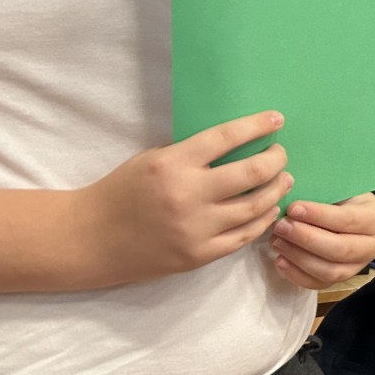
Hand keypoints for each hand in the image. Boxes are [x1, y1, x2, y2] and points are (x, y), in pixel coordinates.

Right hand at [76, 110, 292, 284]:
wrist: (90, 239)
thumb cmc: (121, 192)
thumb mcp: (150, 158)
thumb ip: (190, 152)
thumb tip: (236, 142)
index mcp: (173, 164)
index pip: (226, 138)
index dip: (256, 126)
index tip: (276, 120)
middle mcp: (188, 195)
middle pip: (252, 173)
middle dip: (275, 159)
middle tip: (280, 153)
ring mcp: (196, 229)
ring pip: (256, 207)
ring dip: (277, 189)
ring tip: (284, 179)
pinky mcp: (199, 255)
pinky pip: (244, 236)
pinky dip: (263, 219)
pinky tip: (269, 208)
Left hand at [271, 192, 374, 288]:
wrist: (357, 216)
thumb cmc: (345, 199)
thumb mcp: (342, 189)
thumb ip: (322, 194)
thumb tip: (290, 196)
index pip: (347, 220)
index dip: (318, 216)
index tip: (293, 208)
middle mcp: (372, 246)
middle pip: (339, 249)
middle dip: (305, 239)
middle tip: (281, 226)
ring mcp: (358, 266)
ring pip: (329, 271)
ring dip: (298, 257)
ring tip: (277, 241)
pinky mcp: (342, 278)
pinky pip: (319, 284)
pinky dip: (296, 275)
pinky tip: (280, 260)